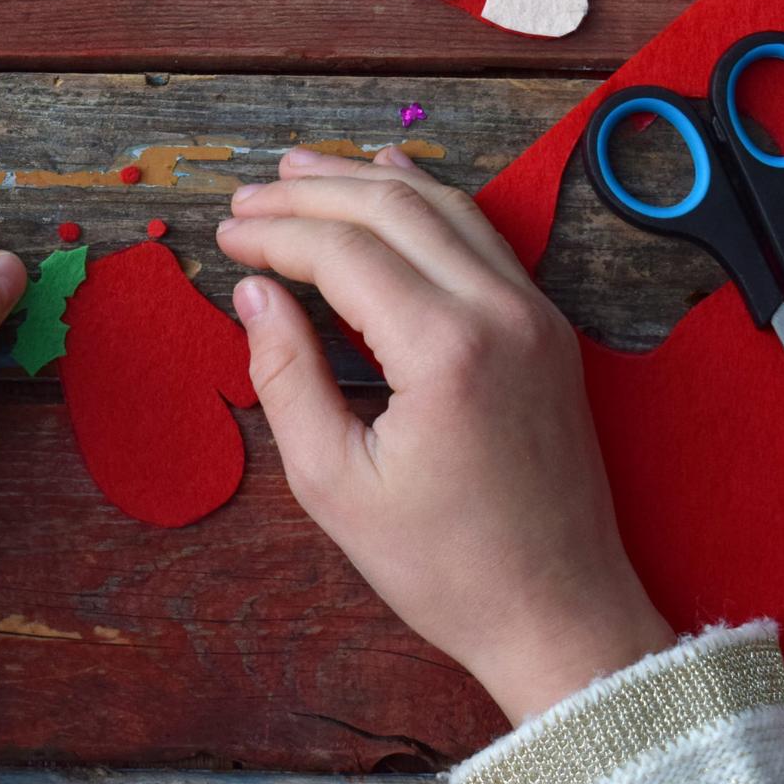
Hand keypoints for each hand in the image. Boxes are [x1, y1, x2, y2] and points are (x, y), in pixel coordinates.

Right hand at [217, 146, 673, 721]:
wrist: (558, 613)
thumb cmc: (443, 566)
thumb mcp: (334, 485)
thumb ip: (286, 376)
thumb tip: (253, 294)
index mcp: (445, 350)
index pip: (343, 252)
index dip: (274, 235)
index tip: (224, 236)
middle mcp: (500, 312)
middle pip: (392, 209)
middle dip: (310, 193)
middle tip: (246, 196)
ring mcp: (534, 314)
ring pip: (443, 207)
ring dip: (367, 180)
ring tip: (300, 170)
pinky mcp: (548, 328)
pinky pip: (482, 236)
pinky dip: (429, 200)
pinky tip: (393, 178)